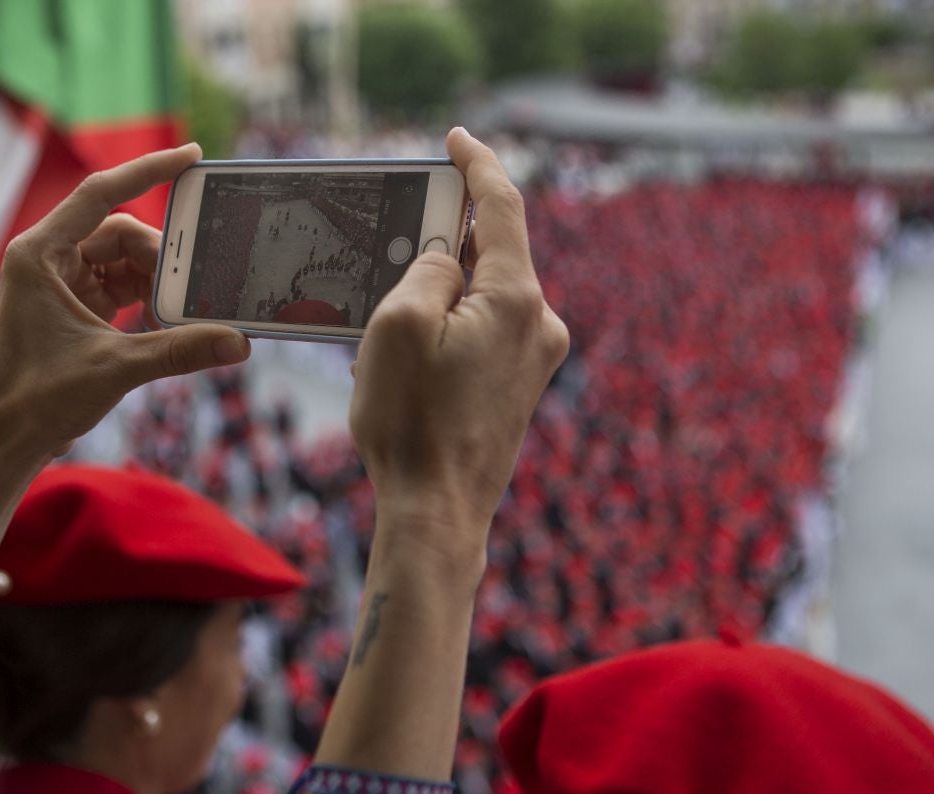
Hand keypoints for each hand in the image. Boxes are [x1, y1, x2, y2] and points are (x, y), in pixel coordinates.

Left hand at [0, 144, 250, 460]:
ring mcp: (60, 283)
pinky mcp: (73, 307)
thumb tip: (238, 342)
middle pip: (120, 232)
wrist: (5, 442)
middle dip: (161, 258)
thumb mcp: (117, 368)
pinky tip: (164, 324)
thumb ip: (180, 350)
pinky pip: (120, 286)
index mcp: (40, 254)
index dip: (147, 171)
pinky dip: (146, 300)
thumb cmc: (38, 400)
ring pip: (124, 261)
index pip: (101, 194)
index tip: (190, 155)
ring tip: (178, 315)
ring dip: (155, 283)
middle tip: (193, 290)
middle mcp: (47, 259)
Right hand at [349, 128, 568, 534]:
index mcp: (518, 298)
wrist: (438, 513)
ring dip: (445, 288)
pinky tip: (414, 350)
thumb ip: (429, 269)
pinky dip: (454, 321)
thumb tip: (450, 258)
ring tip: (392, 315)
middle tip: (399, 236)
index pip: (504, 205)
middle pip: (495, 251)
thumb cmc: (411, 424)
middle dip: (449, 236)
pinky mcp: (524, 385)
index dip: (477, 164)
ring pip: (488, 294)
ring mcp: (537, 358)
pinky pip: (489, 330)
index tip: (456, 139)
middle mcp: (541, 323)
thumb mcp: (397, 325)